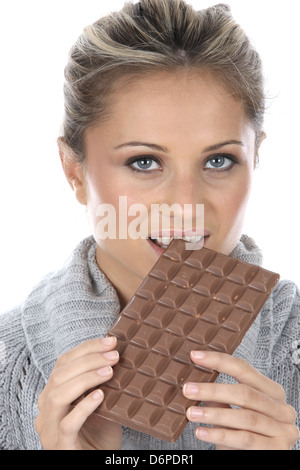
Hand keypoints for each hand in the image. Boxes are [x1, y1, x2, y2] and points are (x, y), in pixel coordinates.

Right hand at [35, 337, 121, 449]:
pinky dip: (84, 406)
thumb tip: (118, 352)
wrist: (98, 463)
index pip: (63, 363)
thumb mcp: (101, 402)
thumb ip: (102, 381)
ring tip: (109, 372)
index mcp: (53, 395)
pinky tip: (100, 396)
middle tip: (114, 355)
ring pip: (57, 395)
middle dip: (88, 360)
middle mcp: (46, 410)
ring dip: (85, 378)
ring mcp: (50, 429)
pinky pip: (68, 423)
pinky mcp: (61, 446)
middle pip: (59, 375)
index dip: (87, 348)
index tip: (110, 341)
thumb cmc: (100, 434)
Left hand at [183, 350, 298, 449]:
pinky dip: (220, 434)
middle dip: (213, 390)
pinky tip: (201, 432)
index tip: (195, 356)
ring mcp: (283, 431)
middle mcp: (282, 409)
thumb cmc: (245, 435)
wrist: (256, 460)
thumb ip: (221, 397)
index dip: (219, 361)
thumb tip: (195, 379)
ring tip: (190, 413)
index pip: (245, 369)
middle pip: (245, 393)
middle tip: (188, 389)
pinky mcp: (277, 450)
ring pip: (244, 417)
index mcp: (273, 392)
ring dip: (214, 414)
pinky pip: (244, 439)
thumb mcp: (234, 413)